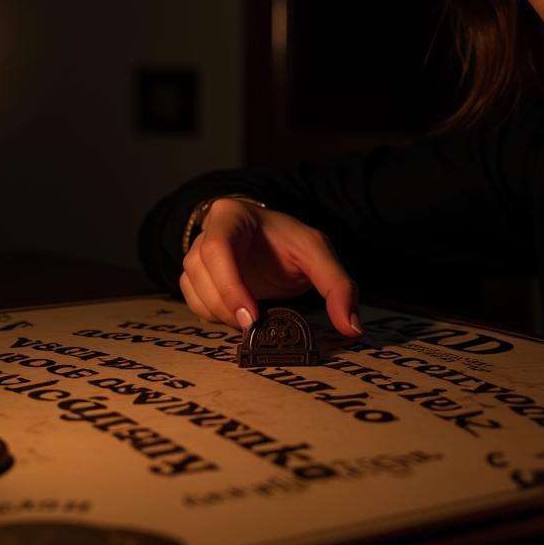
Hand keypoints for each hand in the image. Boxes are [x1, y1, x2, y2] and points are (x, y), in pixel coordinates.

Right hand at [180, 198, 361, 336]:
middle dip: (225, 304)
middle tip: (254, 327)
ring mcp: (195, 254)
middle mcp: (206, 232)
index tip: (251, 316)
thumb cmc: (290, 243)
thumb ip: (337, 286)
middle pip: (199, 271)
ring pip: (192, 288)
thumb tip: (351, 328)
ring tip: (252, 321)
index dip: (229, 285)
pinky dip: (213, 315)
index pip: (217, 248)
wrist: (273, 243)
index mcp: (232, 216)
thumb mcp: (318, 254)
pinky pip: (193, 301)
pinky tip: (239, 316)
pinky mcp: (194, 277)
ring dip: (219, 312)